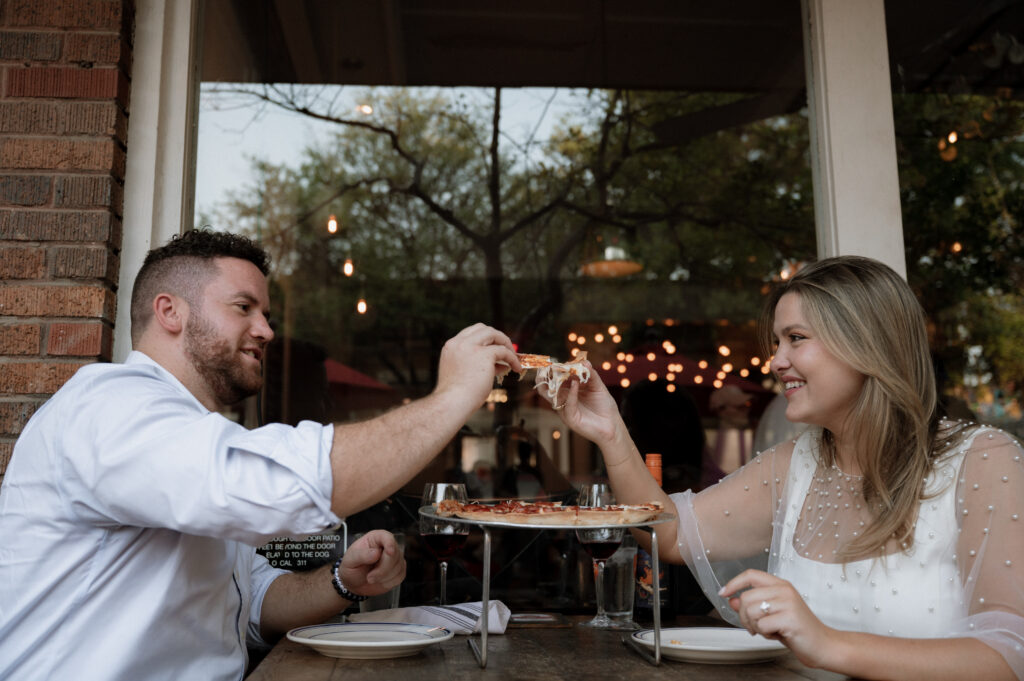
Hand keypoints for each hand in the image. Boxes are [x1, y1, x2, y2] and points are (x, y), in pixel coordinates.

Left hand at [338, 530, 406, 597]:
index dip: (390, 543)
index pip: (387, 537)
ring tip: (371, 578)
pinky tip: (379, 581)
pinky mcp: (398, 570)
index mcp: (375, 538)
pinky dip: (389, 582)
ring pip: (398, 567)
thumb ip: (361, 555)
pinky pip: (400, 576)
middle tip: (369, 577)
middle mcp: (387, 546)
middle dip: (382, 569)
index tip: (389, 552)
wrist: (354, 583)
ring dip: (384, 577)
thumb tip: (376, 553)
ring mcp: (394, 558)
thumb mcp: (350, 561)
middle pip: (395, 554)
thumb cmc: (351, 568)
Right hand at [435, 323, 519, 408]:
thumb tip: (498, 365)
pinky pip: (503, 351)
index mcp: (450, 347)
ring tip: (513, 356)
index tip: (493, 347)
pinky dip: (512, 358)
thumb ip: (476, 365)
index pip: (469, 333)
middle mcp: (459, 343)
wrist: (452, 403)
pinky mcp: (484, 355)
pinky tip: (516, 368)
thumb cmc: (456, 396)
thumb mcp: (463, 374)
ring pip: (493, 334)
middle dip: (496, 337)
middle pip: (482, 328)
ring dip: (505, 343)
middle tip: (505, 349)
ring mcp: (471, 347)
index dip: (484, 338)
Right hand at [553, 362, 624, 445]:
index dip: (554, 371)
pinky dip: (571, 392)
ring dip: (553, 383)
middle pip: (548, 388)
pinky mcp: (571, 418)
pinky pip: (568, 404)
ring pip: (552, 396)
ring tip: (555, 371)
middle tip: (548, 365)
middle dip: (546, 376)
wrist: (613, 427)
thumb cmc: (605, 407)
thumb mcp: (598, 387)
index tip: (555, 361)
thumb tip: (584, 362)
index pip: (555, 380)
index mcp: (568, 392)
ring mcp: (565, 410)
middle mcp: (564, 401)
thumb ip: (591, 375)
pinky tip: (575, 383)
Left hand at [718, 569, 837, 669]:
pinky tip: (778, 635)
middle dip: (744, 617)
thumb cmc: (798, 629)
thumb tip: (731, 599)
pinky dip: (765, 634)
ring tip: (770, 630)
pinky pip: (762, 625)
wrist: (823, 645)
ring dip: (755, 626)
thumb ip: (752, 605)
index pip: (751, 575)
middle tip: (756, 627)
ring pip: (751, 611)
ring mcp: (788, 603)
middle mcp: (784, 590)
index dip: (734, 583)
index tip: (723, 592)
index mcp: (780, 585)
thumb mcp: (772, 614)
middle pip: (746, 597)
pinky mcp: (790, 618)